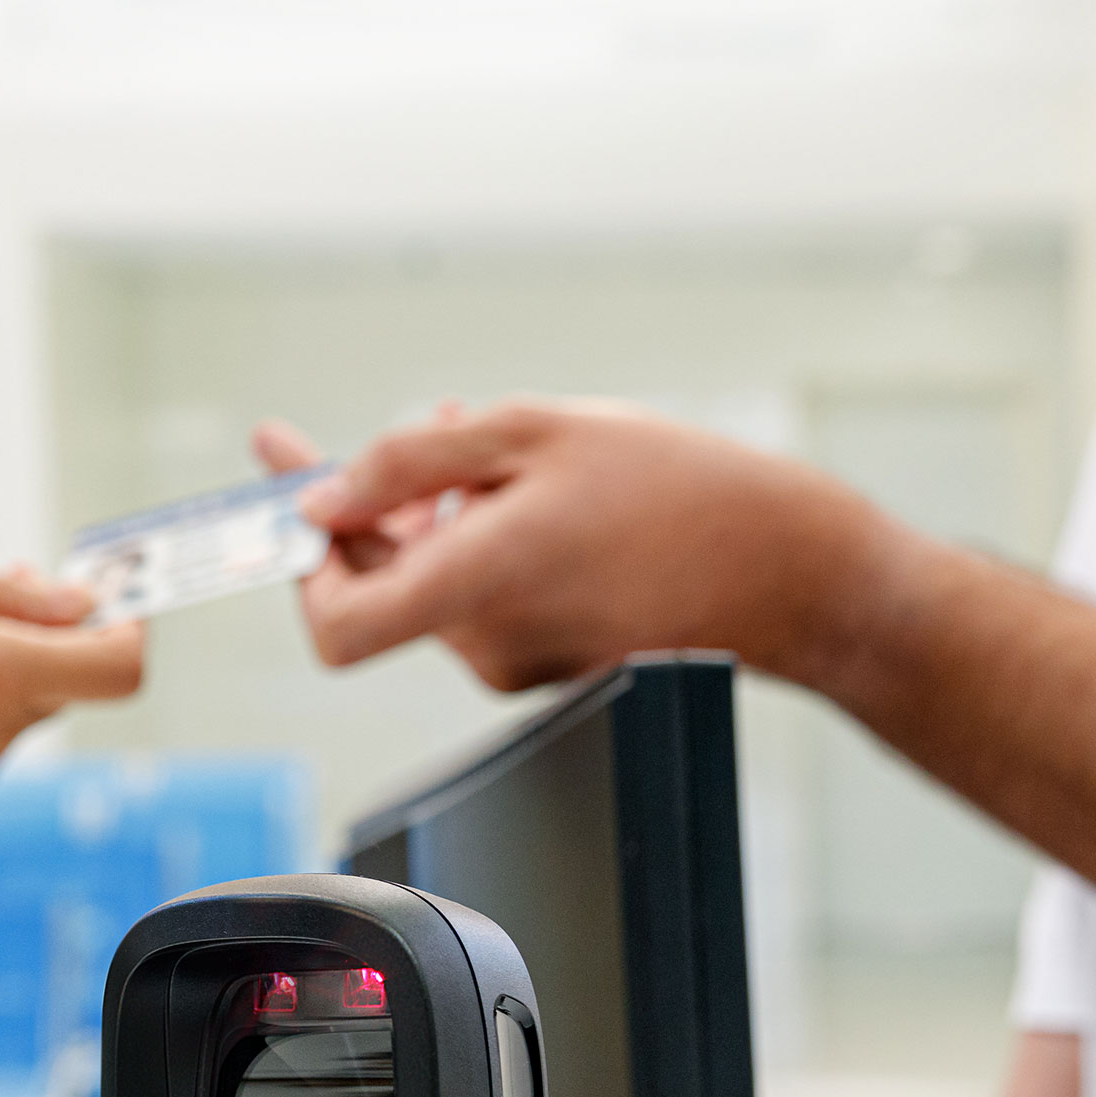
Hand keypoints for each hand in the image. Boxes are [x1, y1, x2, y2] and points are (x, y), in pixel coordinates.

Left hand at [267, 405, 913, 692]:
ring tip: (499, 446)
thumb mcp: (535, 432)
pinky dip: (482, 539)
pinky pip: (478, 596)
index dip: (303, 564)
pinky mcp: (545, 663)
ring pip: (431, 581)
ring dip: (438, 510)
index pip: (336, 624)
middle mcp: (487, 644)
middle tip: (398, 435)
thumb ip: (408, 464)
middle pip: (377, 589)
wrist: (793, 571)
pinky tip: (535, 490)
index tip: (303, 504)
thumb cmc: (681, 493)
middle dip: (373, 507)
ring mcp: (516, 664)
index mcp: (480, 586)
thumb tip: (318, 501)